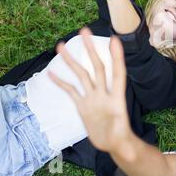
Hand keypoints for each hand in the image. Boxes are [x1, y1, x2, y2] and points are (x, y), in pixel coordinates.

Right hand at [49, 28, 132, 153]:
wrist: (113, 143)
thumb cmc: (120, 139)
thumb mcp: (121, 138)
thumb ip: (121, 135)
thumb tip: (123, 138)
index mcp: (116, 97)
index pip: (117, 73)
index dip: (116, 57)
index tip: (114, 39)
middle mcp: (103, 93)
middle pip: (97, 67)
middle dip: (90, 49)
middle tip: (84, 31)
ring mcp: (92, 97)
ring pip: (82, 75)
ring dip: (72, 61)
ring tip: (60, 46)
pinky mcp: (83, 105)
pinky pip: (71, 91)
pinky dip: (62, 82)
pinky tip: (52, 72)